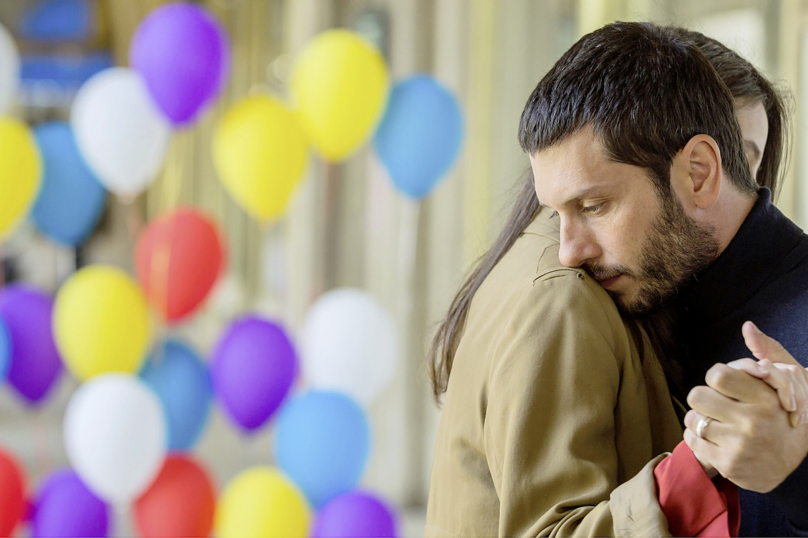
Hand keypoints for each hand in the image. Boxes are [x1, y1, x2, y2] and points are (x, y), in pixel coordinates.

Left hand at [683, 323, 807, 492]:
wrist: (791, 467)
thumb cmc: (783, 416)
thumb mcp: (787, 380)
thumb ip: (767, 351)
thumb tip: (748, 326)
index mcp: (765, 399)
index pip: (718, 375)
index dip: (716, 377)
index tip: (724, 385)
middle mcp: (752, 423)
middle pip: (697, 395)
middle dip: (704, 397)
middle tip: (715, 403)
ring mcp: (739, 446)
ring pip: (692, 418)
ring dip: (699, 418)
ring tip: (716, 422)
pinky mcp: (728, 465)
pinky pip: (691, 440)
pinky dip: (697, 437)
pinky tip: (714, 438)